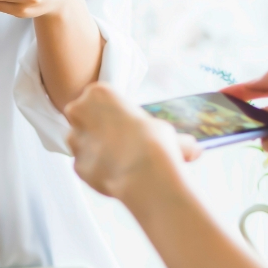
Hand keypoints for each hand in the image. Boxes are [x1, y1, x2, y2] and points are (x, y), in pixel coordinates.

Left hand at [65, 84, 200, 202]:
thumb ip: (166, 135)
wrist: (144, 173)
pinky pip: (85, 166)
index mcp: (98, 92)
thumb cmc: (155, 142)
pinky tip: (114, 174)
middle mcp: (79, 112)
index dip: (110, 111)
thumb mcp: (164, 129)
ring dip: (94, 149)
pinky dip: (97, 171)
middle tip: (118, 141)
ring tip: (118, 160)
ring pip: (79, 142)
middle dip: (96, 128)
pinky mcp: (75, 164)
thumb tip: (192, 149)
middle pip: (82, 117)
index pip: (98, 98)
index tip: (122, 122)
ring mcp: (75, 139)